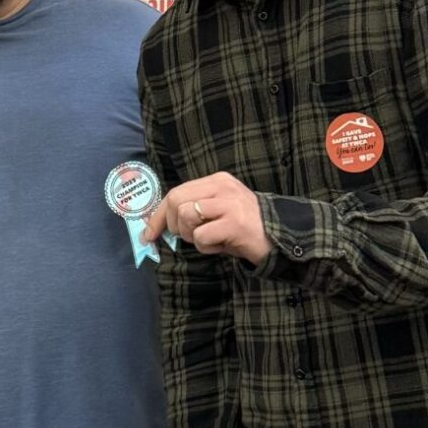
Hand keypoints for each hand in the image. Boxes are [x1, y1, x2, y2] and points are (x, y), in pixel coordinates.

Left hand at [143, 170, 269, 264]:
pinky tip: (221, 246)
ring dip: (191, 236)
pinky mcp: (234, 223)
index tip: (148, 234)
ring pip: (186, 216)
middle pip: (176, 200)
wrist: (279, 237)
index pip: (176, 192)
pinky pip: (201, 236)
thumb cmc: (243, 228)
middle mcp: (222, 187)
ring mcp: (229, 203)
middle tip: (187, 236)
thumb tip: (160, 224)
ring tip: (210, 239)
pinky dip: (206, 247)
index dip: (158, 215)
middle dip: (172, 225)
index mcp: (217, 181)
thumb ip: (193, 210)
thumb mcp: (217, 211)